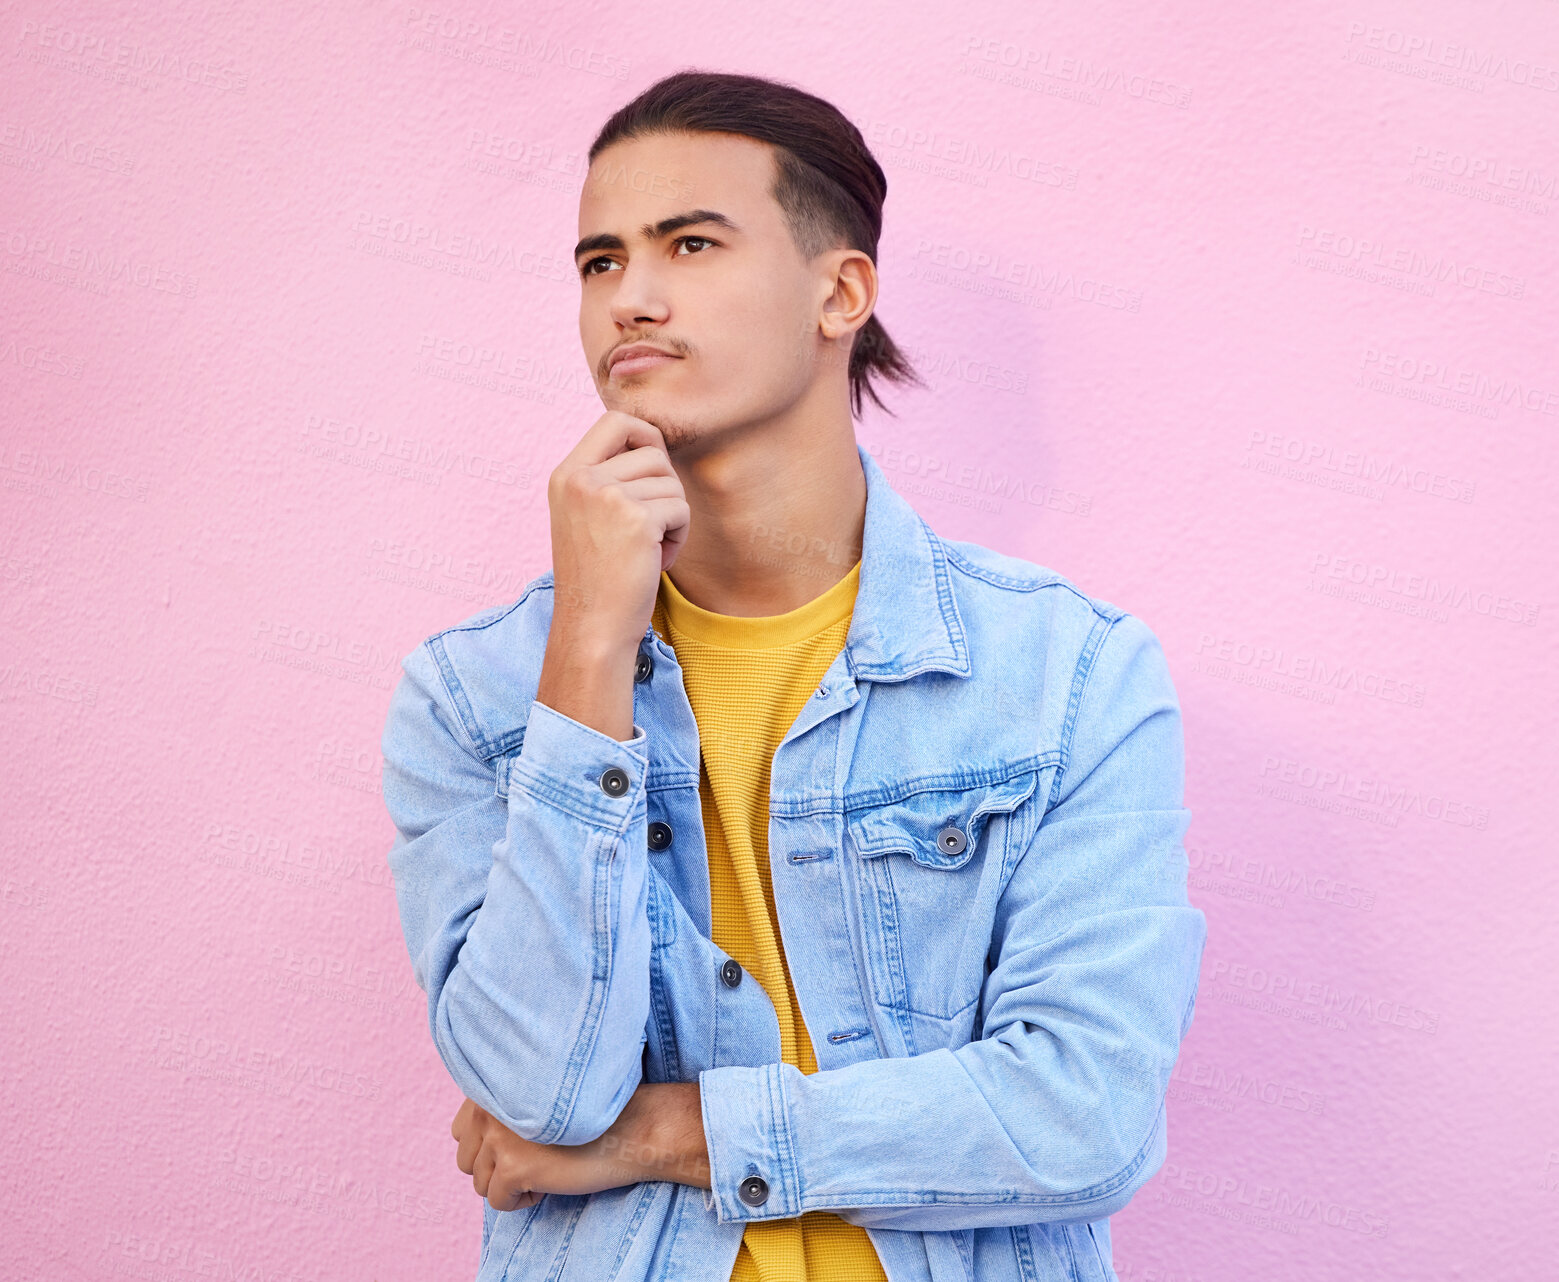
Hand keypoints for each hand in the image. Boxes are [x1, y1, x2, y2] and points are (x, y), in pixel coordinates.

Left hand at [451, 1098, 630, 1211]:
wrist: (629, 1129)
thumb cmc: (588, 1115)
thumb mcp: (536, 1100)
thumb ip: (502, 1110)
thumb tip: (476, 1144)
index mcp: (493, 1087)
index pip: (461, 1130)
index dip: (491, 1145)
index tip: (523, 1143)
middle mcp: (488, 1108)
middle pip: (467, 1160)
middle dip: (498, 1167)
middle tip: (537, 1156)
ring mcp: (497, 1137)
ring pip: (480, 1184)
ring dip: (510, 1184)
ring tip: (545, 1166)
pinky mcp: (511, 1167)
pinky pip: (498, 1202)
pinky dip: (523, 1200)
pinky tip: (549, 1180)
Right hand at [547, 410, 689, 656]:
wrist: (591, 627)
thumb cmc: (597, 577)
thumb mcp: (586, 516)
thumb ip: (608, 478)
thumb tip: (654, 443)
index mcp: (566, 475)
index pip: (615, 420)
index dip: (645, 436)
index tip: (652, 470)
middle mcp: (581, 479)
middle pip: (652, 452)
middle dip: (664, 488)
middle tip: (650, 527)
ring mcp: (607, 496)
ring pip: (671, 483)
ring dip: (672, 518)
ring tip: (649, 549)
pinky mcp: (636, 519)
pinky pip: (680, 510)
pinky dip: (678, 537)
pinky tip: (656, 561)